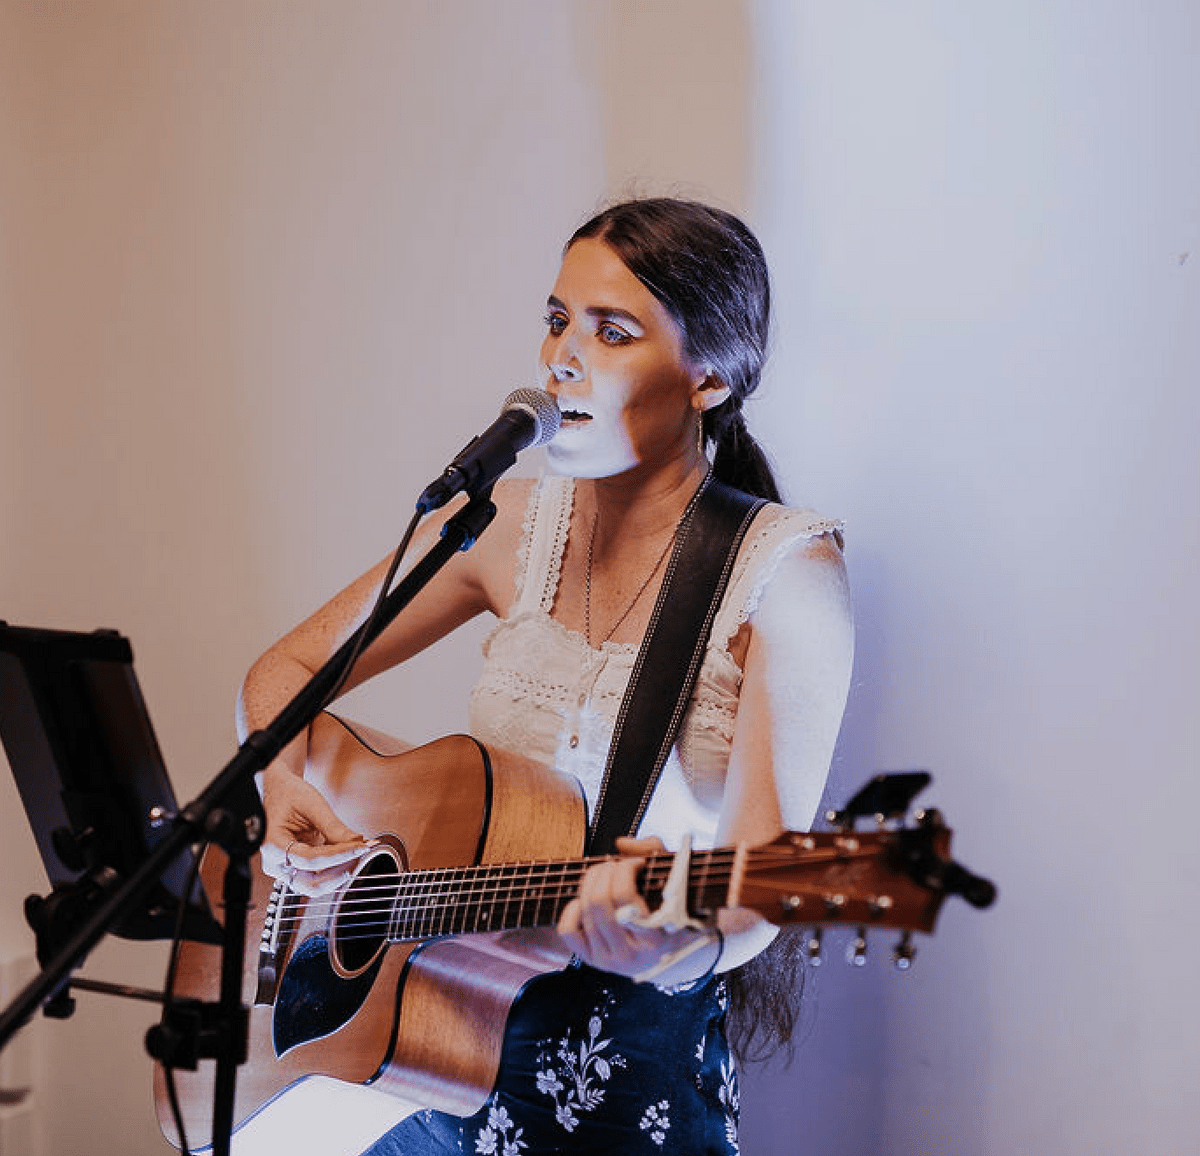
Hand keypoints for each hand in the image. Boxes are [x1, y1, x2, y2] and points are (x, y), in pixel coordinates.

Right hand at [260, 765, 369, 895]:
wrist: (278, 791)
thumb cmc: (288, 794)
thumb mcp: (312, 805)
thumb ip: (333, 827)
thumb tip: (357, 841)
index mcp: (273, 845)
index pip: (310, 859)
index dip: (339, 855)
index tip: (360, 847)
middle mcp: (276, 863)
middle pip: (311, 883)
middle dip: (339, 872)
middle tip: (361, 854)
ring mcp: (285, 868)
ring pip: (316, 885)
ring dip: (339, 872)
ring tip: (357, 853)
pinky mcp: (296, 868)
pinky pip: (318, 875)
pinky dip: (336, 867)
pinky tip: (350, 854)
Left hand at [557, 837, 717, 982]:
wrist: (665, 954)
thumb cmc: (670, 911)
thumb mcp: (674, 883)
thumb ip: (653, 852)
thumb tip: (621, 844)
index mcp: (654, 940)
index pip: (625, 898)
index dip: (625, 870)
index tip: (637, 863)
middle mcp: (629, 954)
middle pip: (600, 900)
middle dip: (606, 871)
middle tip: (618, 864)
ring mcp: (607, 959)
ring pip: (585, 909)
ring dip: (592, 881)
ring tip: (605, 873)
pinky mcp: (590, 959)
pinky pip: (568, 929)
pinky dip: (573, 908)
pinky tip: (588, 900)